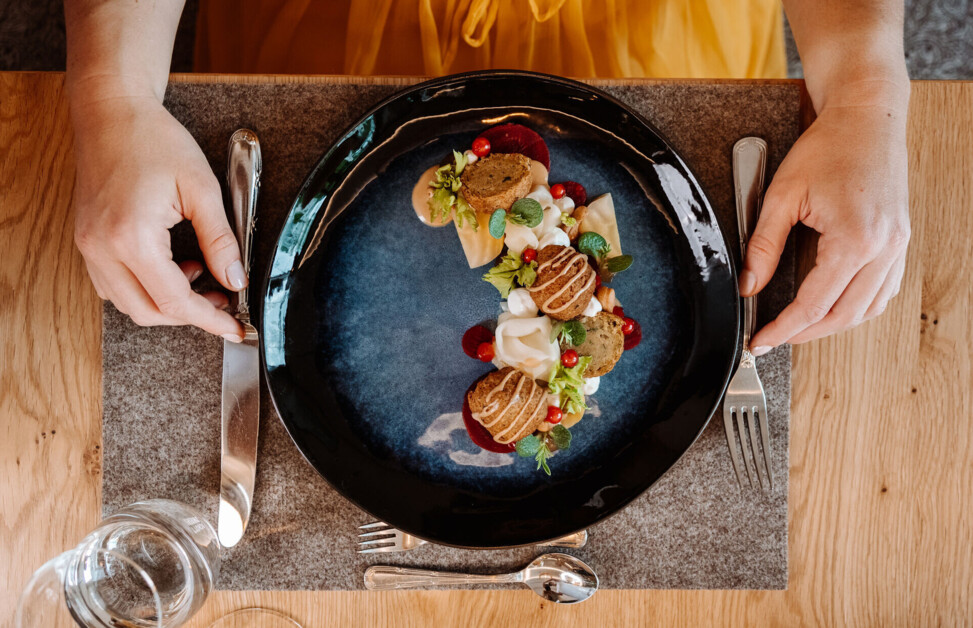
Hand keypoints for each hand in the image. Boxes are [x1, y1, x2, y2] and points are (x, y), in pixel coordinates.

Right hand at [72, 95, 244, 339]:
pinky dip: (146, 288)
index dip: (210, 319)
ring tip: (200, 273)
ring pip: (130, 304)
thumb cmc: (153, 140)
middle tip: (224, 299)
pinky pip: (115, 286)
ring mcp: (89, 247)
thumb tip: (235, 279)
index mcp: (131, 237)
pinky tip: (172, 266)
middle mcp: (102, 249)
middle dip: (190, 314)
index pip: (175, 301)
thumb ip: (221, 240)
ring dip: (168, 302)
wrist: (111, 112)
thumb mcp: (201, 188)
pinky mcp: (88, 241)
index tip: (235, 328)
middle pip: (149, 312)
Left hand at [741, 99, 909, 353]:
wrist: (868, 117)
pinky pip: (882, 290)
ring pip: (867, 309)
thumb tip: (748, 285)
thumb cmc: (828, 147)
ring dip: (832, 324)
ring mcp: (898, 246)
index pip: (814, 304)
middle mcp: (884, 248)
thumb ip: (763, 246)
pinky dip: (857, 306)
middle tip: (773, 337)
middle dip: (805, 333)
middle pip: (843, 316)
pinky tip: (833, 304)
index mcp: (855, 239)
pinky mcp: (900, 241)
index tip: (761, 340)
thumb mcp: (782, 195)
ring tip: (798, 326)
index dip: (783, 329)